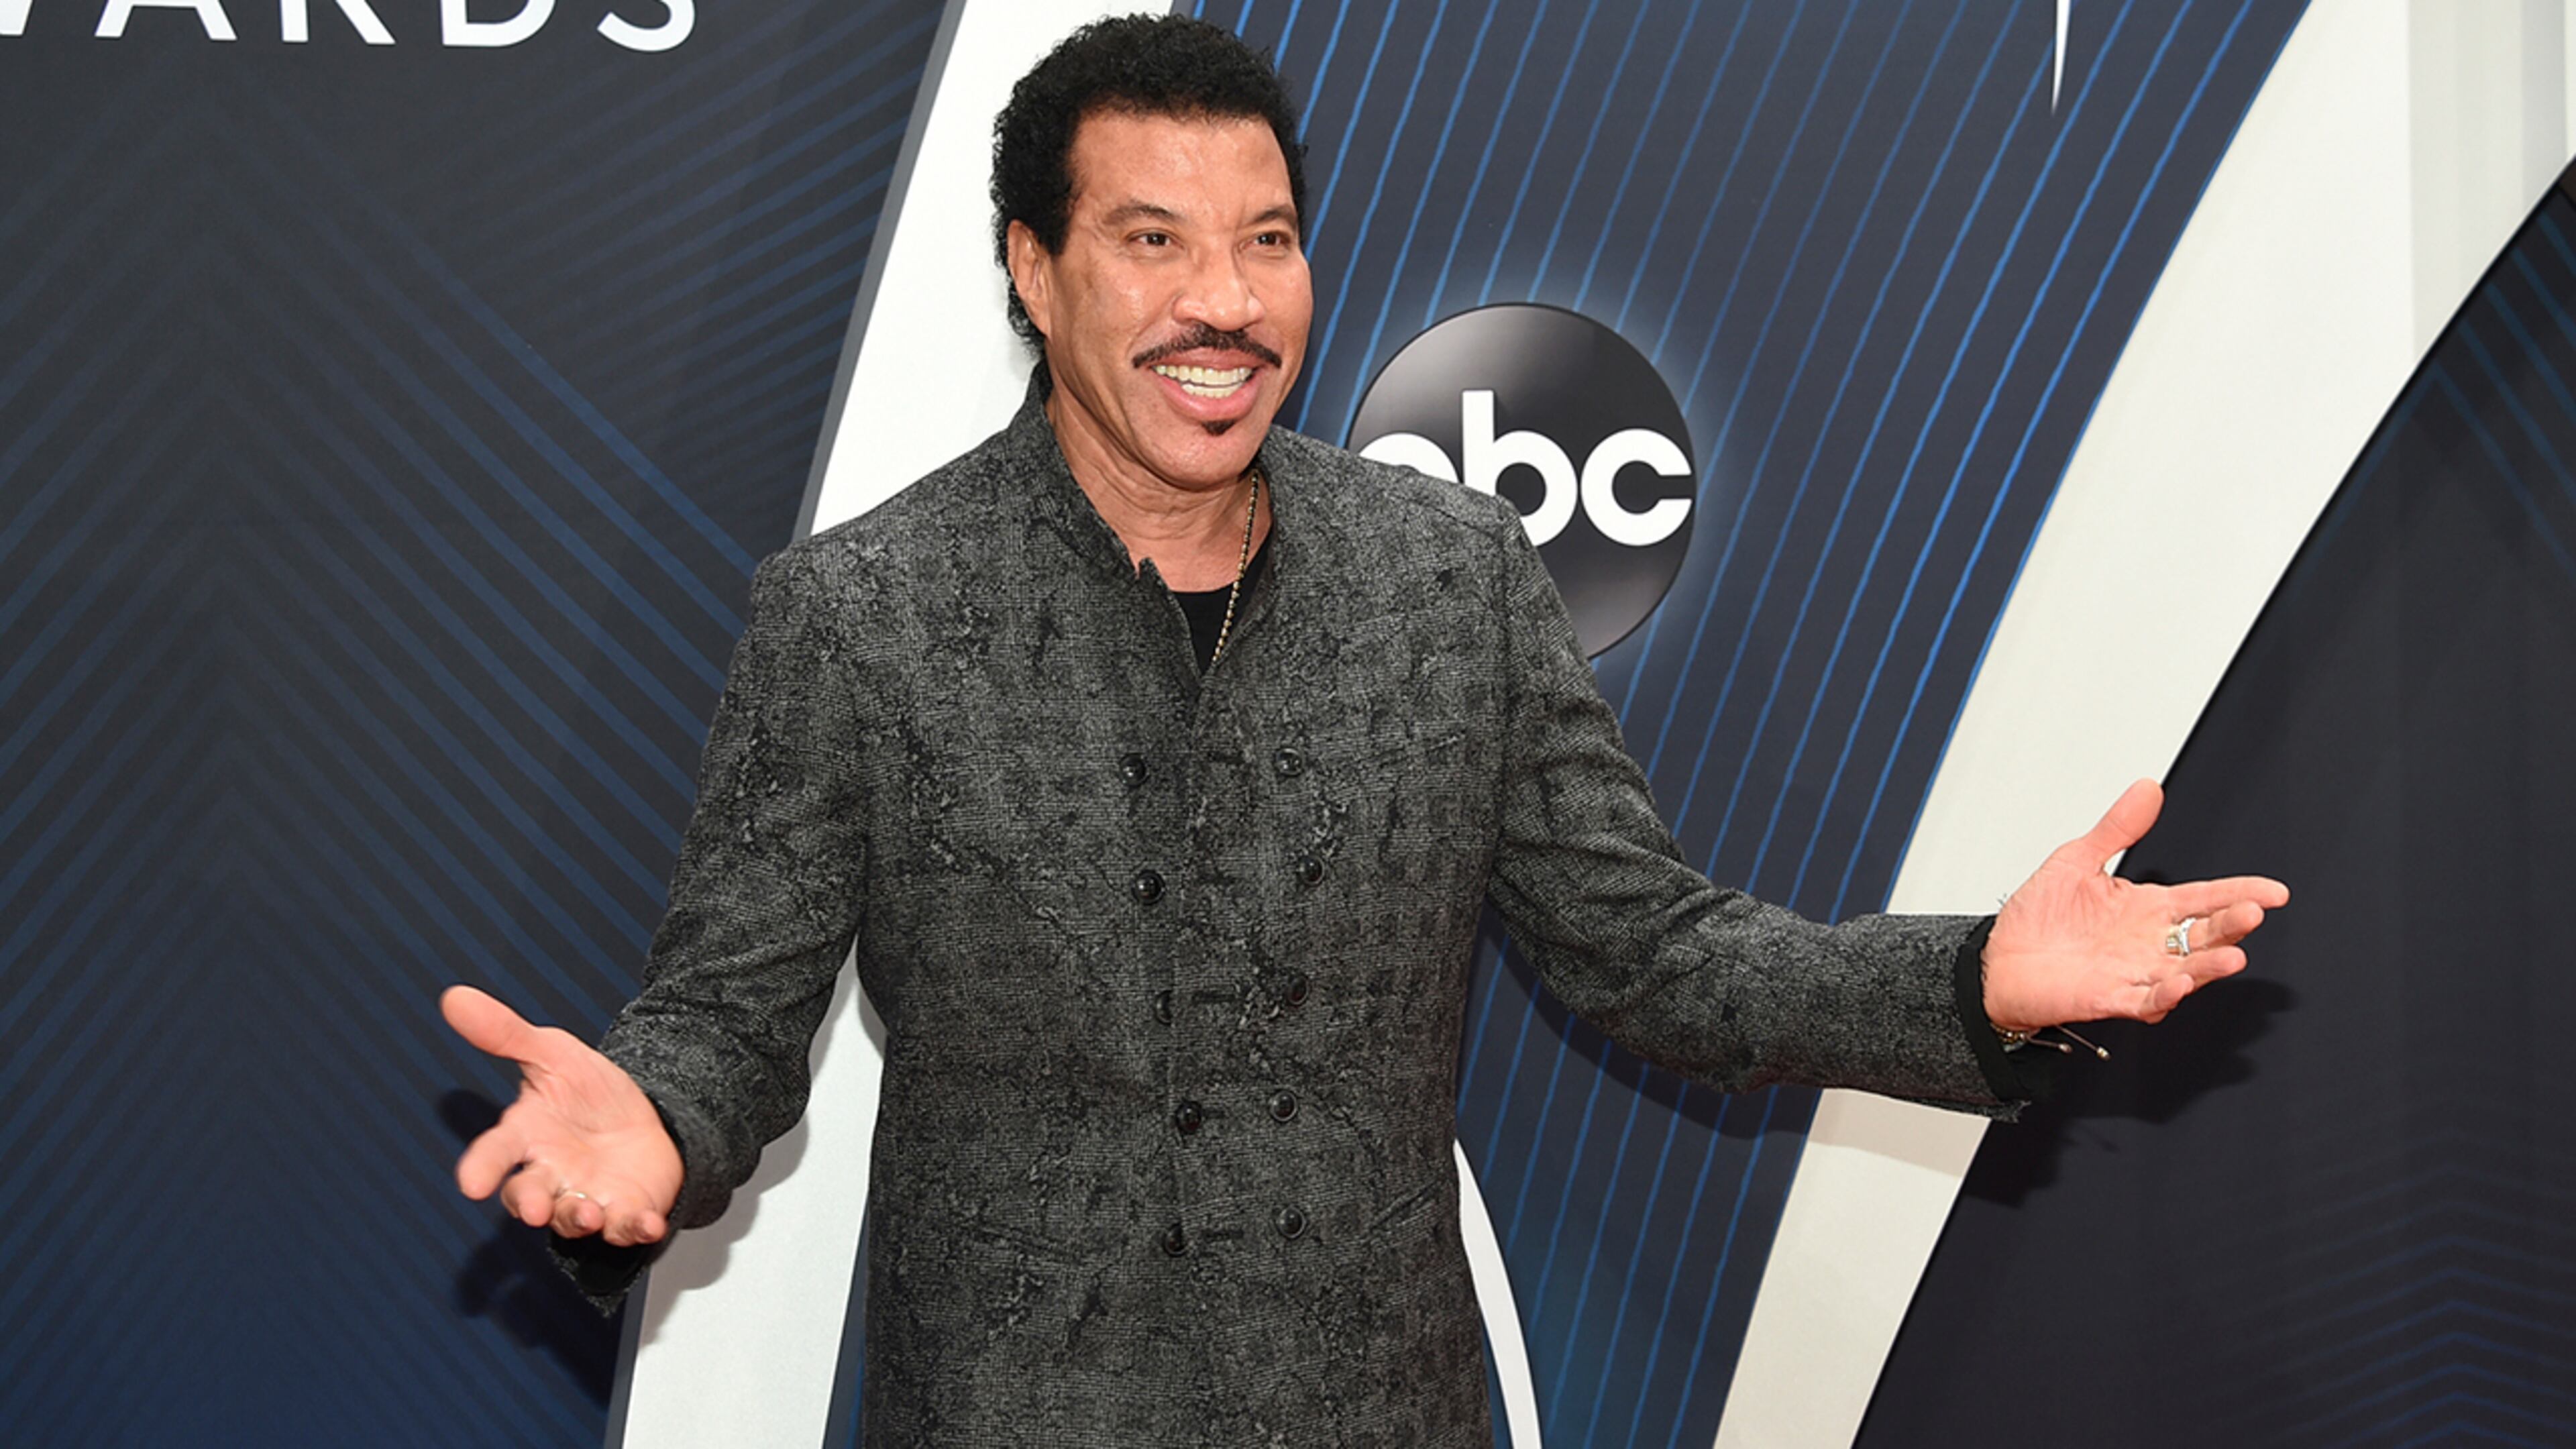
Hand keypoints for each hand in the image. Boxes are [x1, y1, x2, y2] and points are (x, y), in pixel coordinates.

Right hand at [442, 985, 682, 1246]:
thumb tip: (454, 996)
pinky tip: (648, 1223)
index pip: (496, 1153)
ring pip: (572, 1219)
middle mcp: (550, 1175)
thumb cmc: (587, 1091)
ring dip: (577, 1220)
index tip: (469, 1183)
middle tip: (534, 1208)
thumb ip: (505, 1033)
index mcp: (526, 1137)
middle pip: (528, 1196)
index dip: (482, 1168)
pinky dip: (635, 1228)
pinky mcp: (624, 1212)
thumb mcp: (552, 1053)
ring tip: (587, 1214)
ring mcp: (586, 1198)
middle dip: (530, 1203)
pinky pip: (627, 1227)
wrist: (645, 1116)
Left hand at [1981, 780, 2288, 1033]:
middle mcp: (2148, 942)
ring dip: (2209, 966)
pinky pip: (2145, 999)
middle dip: (2232, 925)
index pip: (2205, 898)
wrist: (2000, 960)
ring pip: (2185, 971)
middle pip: (2204, 935)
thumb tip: (2147, 789)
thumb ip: (2117, 829)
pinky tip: (2177, 983)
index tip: (2274, 891)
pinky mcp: (2110, 997)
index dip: (2240, 893)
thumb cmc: (2039, 917)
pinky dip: (2163, 994)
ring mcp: (2134, 972)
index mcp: (2147, 908)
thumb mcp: (2077, 860)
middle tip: (2252, 912)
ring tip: (2231, 957)